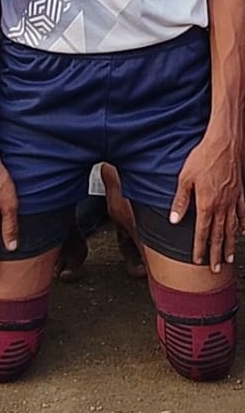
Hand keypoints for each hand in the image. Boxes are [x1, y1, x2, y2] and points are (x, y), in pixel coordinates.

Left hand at [170, 133, 244, 271]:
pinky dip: (243, 225)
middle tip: (215, 269)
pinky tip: (243, 233)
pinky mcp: (240, 192)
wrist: (225, 143)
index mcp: (207, 204)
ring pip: (232, 228)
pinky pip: (242, 213)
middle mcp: (222, 206)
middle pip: (218, 235)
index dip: (200, 248)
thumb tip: (175, 220)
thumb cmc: (203, 157)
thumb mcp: (185, 178)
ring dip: (229, 245)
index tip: (198, 260)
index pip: (202, 232)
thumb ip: (181, 201)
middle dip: (216, 253)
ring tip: (228, 259)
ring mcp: (233, 200)